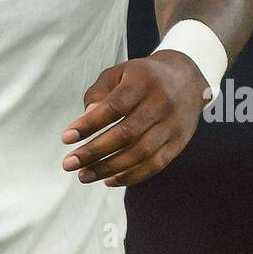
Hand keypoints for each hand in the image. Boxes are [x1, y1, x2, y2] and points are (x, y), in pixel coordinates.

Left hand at [62, 52, 208, 186]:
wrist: (186, 79)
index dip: (90, 124)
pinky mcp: (179, 143)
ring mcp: (172, 125)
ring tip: (84, 175)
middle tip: (69, 163)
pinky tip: (109, 180)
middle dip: (94, 151)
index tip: (66, 138)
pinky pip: (155, 165)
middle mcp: (161, 103)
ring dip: (109, 168)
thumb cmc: (142, 77)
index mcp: (143, 80)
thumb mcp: (119, 73)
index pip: (114, 106)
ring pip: (140, 153)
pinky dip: (131, 176)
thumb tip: (87, 117)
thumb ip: (99, 92)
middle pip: (126, 133)